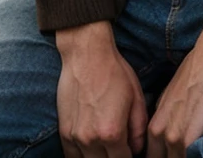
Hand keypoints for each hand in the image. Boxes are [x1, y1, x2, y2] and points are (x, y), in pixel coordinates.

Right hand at [56, 20, 147, 156]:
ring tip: (107, 148)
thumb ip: (138, 130)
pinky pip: (72, 157)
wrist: (86, 54)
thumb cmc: (114, 72)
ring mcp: (75, 137)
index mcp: (112, 133)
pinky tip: (91, 150)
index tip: (131, 152)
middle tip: (119, 149)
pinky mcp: (64, 132)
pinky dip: (82, 157)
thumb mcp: (136, 98)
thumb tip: (137, 150)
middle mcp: (91, 139)